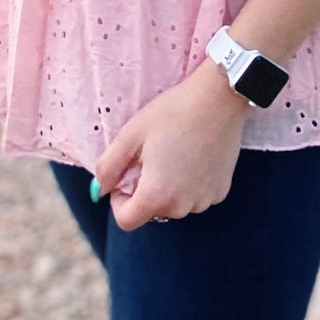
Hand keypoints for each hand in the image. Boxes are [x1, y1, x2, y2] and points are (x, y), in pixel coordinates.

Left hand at [93, 58, 250, 231]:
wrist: (219, 99)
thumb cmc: (172, 113)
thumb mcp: (130, 134)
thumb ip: (108, 167)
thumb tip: (99, 190)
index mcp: (156, 195)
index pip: (126, 220)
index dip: (118, 200)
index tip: (127, 175)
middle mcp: (182, 206)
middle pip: (151, 211)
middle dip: (145, 190)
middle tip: (151, 156)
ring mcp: (204, 200)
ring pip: (174, 204)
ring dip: (168, 187)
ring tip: (174, 153)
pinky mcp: (220, 192)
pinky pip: (194, 196)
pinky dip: (188, 183)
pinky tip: (194, 155)